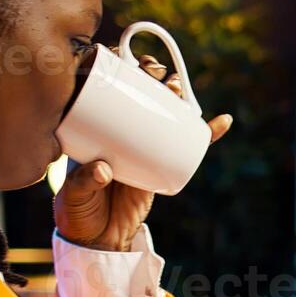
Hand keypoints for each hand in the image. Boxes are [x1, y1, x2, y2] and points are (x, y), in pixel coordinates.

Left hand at [54, 52, 233, 250]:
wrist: (100, 240)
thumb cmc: (78, 214)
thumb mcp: (74, 197)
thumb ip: (84, 183)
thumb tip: (105, 169)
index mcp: (93, 131)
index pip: (103, 90)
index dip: (113, 68)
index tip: (119, 56)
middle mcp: (120, 131)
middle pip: (138, 93)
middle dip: (148, 74)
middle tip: (152, 72)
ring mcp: (144, 145)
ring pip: (164, 112)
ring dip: (176, 94)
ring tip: (177, 88)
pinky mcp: (164, 163)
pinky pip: (190, 145)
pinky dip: (207, 133)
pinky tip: (221, 122)